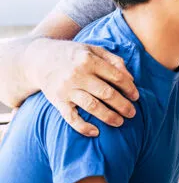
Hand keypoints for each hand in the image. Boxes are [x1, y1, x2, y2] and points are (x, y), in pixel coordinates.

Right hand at [24, 38, 138, 136]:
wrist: (39, 59)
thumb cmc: (73, 54)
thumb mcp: (93, 50)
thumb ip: (114, 60)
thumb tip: (131, 78)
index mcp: (89, 60)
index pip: (116, 77)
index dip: (129, 88)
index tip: (136, 96)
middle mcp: (78, 75)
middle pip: (107, 93)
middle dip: (123, 105)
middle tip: (132, 113)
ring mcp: (67, 89)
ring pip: (92, 106)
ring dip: (109, 116)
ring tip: (120, 122)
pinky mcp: (57, 101)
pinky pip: (71, 118)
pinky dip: (83, 127)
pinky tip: (96, 132)